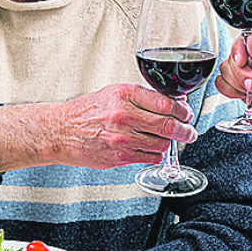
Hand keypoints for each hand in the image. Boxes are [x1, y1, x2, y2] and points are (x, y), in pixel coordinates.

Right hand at [0, 84, 196, 170]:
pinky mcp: (120, 156)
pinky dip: (156, 154)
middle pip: (169, 125)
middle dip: (185, 130)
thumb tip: (172, 102)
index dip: (183, 110)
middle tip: (189, 132)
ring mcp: (122, 137)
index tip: (187, 113)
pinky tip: (152, 148)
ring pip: (162, 143)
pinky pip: (150, 157)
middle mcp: (124, 115)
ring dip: (170, 143)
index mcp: (124, 94)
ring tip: (168, 140)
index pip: (166, 103)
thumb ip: (142, 97)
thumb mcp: (113, 93)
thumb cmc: (86, 112)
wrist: (62, 131)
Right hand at [213, 23, 251, 122]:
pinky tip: (248, 93)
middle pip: (234, 52)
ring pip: (226, 68)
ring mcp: (247, 67)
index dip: (242, 47)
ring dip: (238, 82)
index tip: (244, 60)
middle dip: (241, 71)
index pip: (248, 33)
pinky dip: (232, 90)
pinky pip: (222, 83)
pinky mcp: (240, 82)